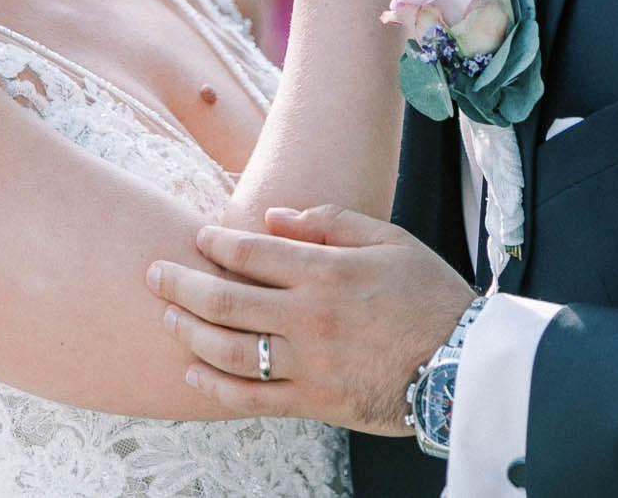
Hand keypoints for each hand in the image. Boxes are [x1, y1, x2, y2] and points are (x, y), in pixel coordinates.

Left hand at [147, 204, 476, 433]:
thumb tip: (273, 217)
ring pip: (230, 350)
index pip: (252, 254)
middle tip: (153, 273)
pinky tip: (194, 374)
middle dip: (182, 284)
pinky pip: (253, 399)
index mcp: (328, 272)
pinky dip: (217, 388)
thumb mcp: (389, 239)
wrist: (464, 363)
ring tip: (168, 316)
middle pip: (227, 300)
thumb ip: (329, 222)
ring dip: (190, 332)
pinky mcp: (315, 401)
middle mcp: (310, 317)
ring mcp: (310, 362)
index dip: (216, 243)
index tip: (197, 236)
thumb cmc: (430, 295)